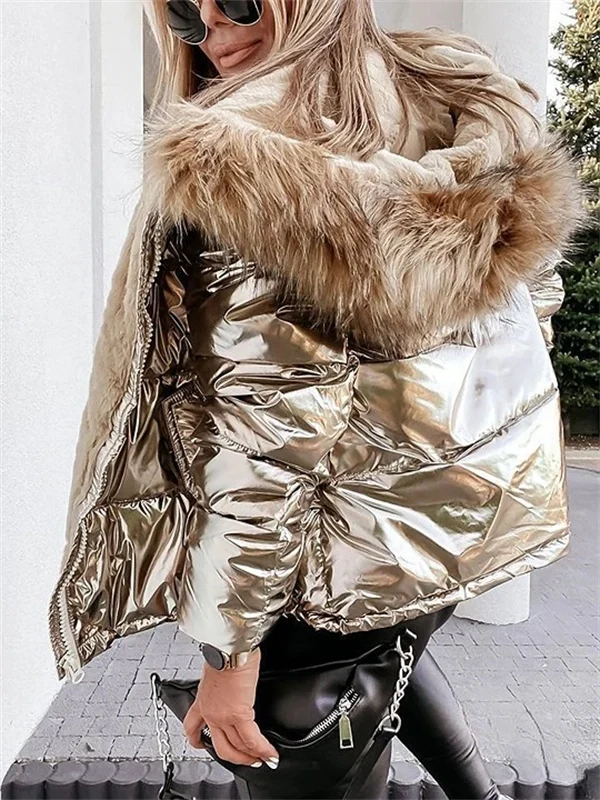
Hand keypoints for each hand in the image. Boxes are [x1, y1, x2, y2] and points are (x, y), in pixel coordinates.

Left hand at [183, 647, 279, 767]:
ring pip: (237, 747)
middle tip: (247, 760)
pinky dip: (263, 750)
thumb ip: (221, 682)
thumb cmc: (226, 650)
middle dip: (235, 758)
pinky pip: (252, 740)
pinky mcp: (239, 714)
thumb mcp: (216, 669)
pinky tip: (270, 754)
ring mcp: (223, 716)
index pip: (192, 727)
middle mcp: (210, 711)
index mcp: (202, 699)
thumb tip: (230, 682)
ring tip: (263, 759)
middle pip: (220, 746)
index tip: (203, 745)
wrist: (230, 646)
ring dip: (252, 756)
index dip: (197, 740)